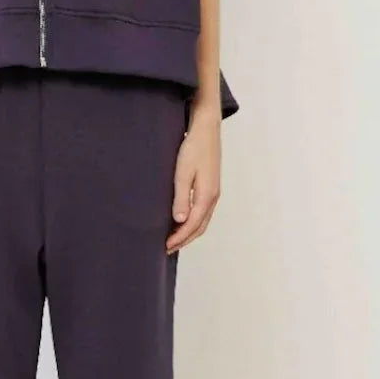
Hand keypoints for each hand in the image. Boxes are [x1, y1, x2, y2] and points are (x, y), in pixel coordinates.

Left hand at [166, 102, 220, 251]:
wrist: (206, 129)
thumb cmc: (193, 148)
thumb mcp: (183, 173)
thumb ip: (181, 197)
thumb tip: (180, 221)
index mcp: (207, 195)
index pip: (193, 225)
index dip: (179, 238)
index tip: (165, 246)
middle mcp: (213, 197)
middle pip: (200, 227)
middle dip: (184, 239)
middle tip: (167, 248)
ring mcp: (214, 192)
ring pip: (202, 220)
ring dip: (189, 232)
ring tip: (173, 239)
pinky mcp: (211, 187)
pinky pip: (203, 212)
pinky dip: (193, 222)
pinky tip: (182, 221)